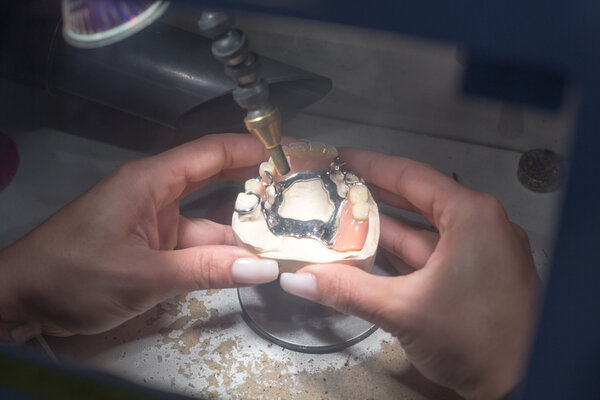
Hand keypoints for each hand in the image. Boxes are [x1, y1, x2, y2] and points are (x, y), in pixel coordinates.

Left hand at [0, 134, 278, 339]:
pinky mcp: (152, 247)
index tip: (290, 151)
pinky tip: (249, 260)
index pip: (210, 153)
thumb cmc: (74, 276)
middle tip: (299, 186)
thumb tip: (265, 268)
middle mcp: (157, 194)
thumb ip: (206, 270)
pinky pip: (195, 242)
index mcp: (151, 181)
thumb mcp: (144, 275)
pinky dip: (220, 250)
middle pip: (215, 179)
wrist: (21, 300)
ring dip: (242, 225)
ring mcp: (155, 222)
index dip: (252, 148)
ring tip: (287, 229)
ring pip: (208, 217)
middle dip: (255, 181)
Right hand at [280, 149, 540, 398]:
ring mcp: (479, 251)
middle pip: (415, 199)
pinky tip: (368, 253)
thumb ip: (347, 290)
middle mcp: (479, 225)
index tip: (340, 158)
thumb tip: (299, 280)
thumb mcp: (404, 310)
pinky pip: (431, 253)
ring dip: (383, 228)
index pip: (411, 176)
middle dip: (373, 195)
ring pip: (422, 230)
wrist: (524, 386)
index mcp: (471, 216)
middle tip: (334, 186)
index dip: (371, 165)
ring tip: (342, 218)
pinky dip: (401, 253)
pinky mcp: (476, 275)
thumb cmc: (479, 341)